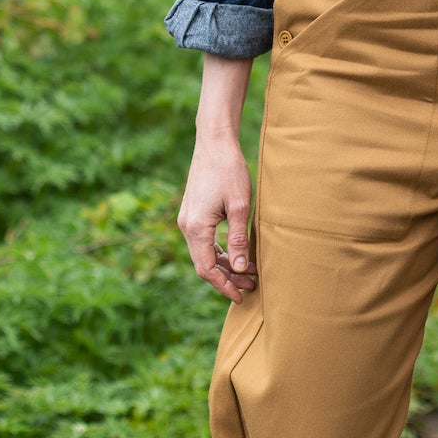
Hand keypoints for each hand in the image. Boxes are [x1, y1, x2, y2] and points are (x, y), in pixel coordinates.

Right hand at [180, 55, 256, 299]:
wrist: (214, 141)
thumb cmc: (229, 170)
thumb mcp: (240, 206)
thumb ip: (239, 239)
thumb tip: (242, 270)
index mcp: (195, 228)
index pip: (206, 269)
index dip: (224, 286)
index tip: (241, 296)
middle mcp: (186, 226)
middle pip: (204, 264)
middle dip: (227, 278)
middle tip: (251, 286)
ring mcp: (187, 218)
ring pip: (203, 253)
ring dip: (224, 265)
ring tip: (249, 273)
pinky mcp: (193, 212)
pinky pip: (203, 240)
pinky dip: (219, 251)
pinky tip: (237, 254)